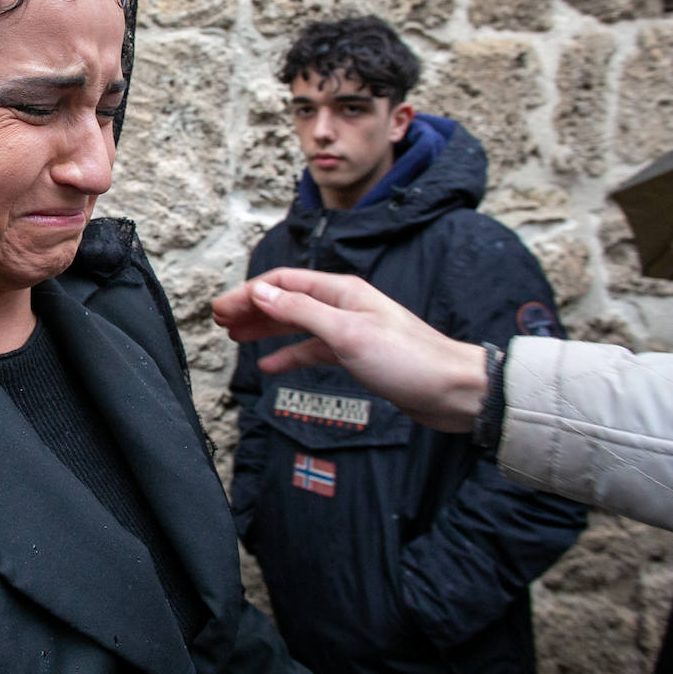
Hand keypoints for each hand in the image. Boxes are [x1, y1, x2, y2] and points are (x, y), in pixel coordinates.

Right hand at [211, 268, 487, 432]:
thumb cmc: (409, 359)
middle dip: (251, 307)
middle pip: (285, 299)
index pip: (282, 282)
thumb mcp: (346, 333)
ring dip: (265, 328)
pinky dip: (287, 355)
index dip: (248, 293)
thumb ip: (301, 311)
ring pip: (295, 324)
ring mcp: (348, 330)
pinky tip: (269, 365)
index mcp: (340, 292)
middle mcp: (342, 306)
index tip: (220, 308)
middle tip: (219, 320)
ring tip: (235, 336)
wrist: (453, 391)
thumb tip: (262, 291)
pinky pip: (311, 350)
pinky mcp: (355, 355)